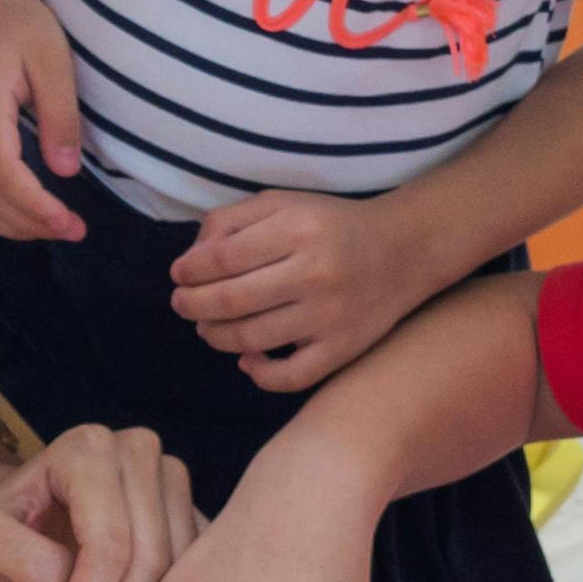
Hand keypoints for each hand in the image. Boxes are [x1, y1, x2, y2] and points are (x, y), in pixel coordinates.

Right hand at [0, 0, 88, 244]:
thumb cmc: (19, 22)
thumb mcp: (53, 59)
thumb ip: (60, 116)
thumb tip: (66, 171)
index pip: (3, 175)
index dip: (37, 208)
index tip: (72, 223)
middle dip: (29, 224)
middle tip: (72, 230)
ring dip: (6, 225)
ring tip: (46, 227)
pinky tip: (13, 215)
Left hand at [170, 188, 453, 392]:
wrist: (403, 250)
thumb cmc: (330, 225)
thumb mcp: (284, 204)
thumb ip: (232, 221)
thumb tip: (190, 260)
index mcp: (299, 229)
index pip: (223, 258)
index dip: (190, 270)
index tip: (179, 274)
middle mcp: (316, 273)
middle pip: (231, 300)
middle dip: (192, 305)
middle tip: (182, 304)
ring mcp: (331, 316)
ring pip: (251, 339)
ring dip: (215, 336)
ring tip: (206, 327)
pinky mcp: (343, 348)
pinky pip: (290, 377)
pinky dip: (260, 375)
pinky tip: (247, 360)